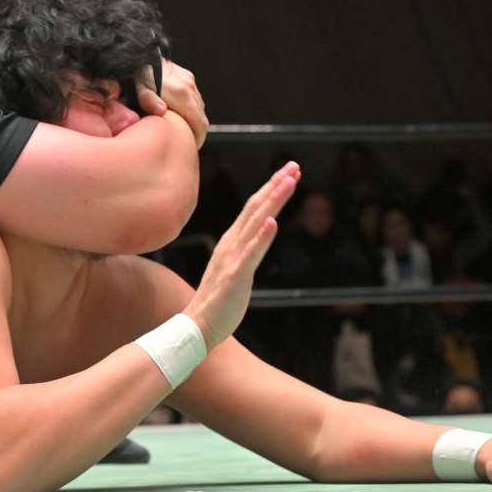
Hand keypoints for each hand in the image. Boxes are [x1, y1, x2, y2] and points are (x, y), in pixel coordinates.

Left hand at [135, 59, 208, 148]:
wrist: (139, 57)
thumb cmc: (136, 77)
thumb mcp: (138, 90)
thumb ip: (148, 101)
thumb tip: (161, 111)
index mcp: (181, 93)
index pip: (199, 123)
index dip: (198, 138)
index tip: (190, 147)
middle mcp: (189, 87)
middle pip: (202, 118)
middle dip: (196, 133)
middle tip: (185, 143)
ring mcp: (190, 81)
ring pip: (200, 109)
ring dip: (194, 121)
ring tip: (181, 131)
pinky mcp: (188, 77)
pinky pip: (195, 99)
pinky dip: (191, 110)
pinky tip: (179, 116)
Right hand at [182, 162, 299, 348]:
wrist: (197, 326)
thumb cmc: (218, 301)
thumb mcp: (234, 269)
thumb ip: (245, 251)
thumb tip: (258, 235)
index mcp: (232, 242)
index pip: (253, 209)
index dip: (271, 189)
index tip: (288, 173)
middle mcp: (231, 244)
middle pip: (256, 208)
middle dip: (276, 185)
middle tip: (294, 166)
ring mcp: (233, 258)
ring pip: (256, 223)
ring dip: (273, 201)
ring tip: (288, 182)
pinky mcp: (236, 276)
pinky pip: (251, 253)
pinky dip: (262, 236)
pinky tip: (273, 222)